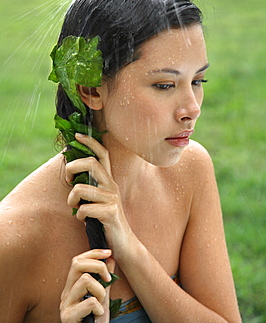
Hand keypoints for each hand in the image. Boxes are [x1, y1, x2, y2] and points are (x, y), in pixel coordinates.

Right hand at [60, 249, 114, 322]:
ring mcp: (65, 305)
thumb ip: (105, 279)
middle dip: (97, 266)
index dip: (93, 253)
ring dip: (100, 290)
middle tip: (107, 278)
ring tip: (101, 303)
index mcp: (71, 287)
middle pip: (77, 264)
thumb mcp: (102, 296)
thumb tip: (110, 259)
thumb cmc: (95, 321)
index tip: (108, 252)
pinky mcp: (67, 317)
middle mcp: (65, 293)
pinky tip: (97, 314)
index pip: (78, 260)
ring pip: (85, 280)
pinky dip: (99, 307)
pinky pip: (89, 302)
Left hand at [65, 134, 132, 256]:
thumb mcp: (97, 199)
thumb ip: (89, 186)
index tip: (77, 136)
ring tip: (74, 206)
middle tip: (68, 179)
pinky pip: (84, 209)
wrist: (123, 243)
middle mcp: (112, 185)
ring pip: (81, 188)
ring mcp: (112, 198)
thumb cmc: (105, 220)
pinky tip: (83, 220)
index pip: (103, 154)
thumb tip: (72, 173)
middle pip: (91, 162)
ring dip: (71, 198)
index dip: (91, 142)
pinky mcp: (110, 212)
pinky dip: (79, 215)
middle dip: (72, 166)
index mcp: (108, 180)